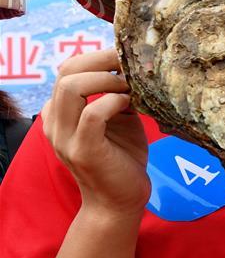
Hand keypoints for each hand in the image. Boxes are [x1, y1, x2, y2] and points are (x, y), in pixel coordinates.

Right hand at [42, 48, 148, 215]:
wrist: (120, 201)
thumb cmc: (122, 156)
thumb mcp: (118, 117)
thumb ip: (115, 93)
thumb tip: (134, 63)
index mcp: (60, 113)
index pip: (67, 69)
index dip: (97, 56)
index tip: (126, 57)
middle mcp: (55, 124)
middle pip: (66, 72)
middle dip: (102, 60)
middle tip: (129, 64)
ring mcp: (66, 138)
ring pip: (72, 87)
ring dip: (107, 79)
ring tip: (130, 85)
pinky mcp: (84, 151)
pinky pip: (92, 113)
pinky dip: (113, 100)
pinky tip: (130, 103)